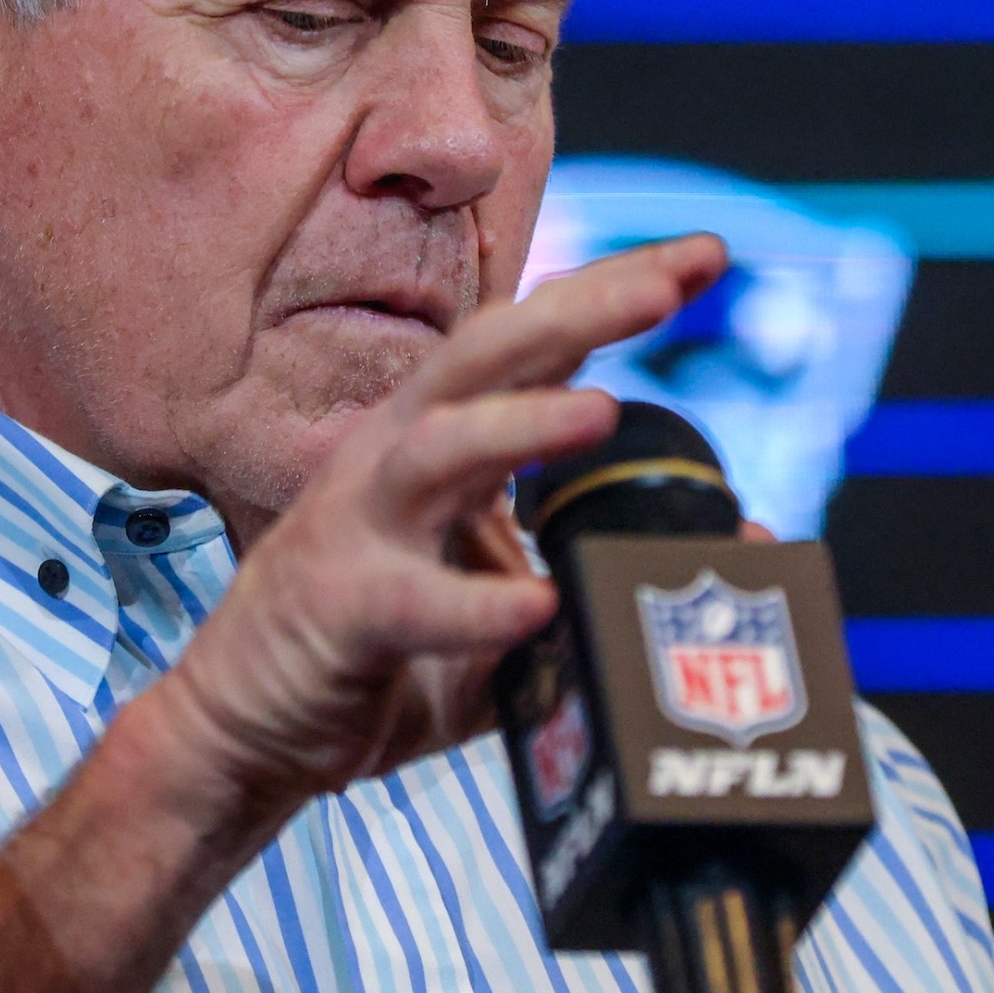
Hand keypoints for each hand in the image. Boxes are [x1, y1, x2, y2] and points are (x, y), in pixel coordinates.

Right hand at [148, 234, 727, 829]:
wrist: (248, 739)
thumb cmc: (382, 664)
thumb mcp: (512, 611)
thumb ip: (607, 571)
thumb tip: (745, 546)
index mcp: (445, 446)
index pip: (536, 347)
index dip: (613, 293)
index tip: (706, 253)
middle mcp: (397, 459)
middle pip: (486, 354)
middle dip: (577, 310)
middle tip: (667, 285)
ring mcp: (357, 526)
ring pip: (437, 451)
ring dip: (519, 426)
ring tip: (600, 414)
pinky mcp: (334, 607)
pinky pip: (407, 599)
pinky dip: (473, 603)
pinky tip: (536, 605)